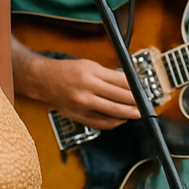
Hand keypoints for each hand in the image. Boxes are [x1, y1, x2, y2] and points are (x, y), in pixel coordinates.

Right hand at [20, 55, 139, 131]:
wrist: (44, 81)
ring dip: (128, 114)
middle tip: (144, 103)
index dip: (135, 87)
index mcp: (91, 73)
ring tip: (136, 113)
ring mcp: (83, 104)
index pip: (121, 82)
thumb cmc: (66, 71)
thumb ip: (108, 75)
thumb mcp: (89, 65)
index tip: (143, 89)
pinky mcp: (79, 116)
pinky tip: (120, 120)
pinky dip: (113, 123)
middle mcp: (87, 89)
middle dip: (136, 102)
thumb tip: (128, 83)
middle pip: (120, 98)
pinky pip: (101, 123)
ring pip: (113, 113)